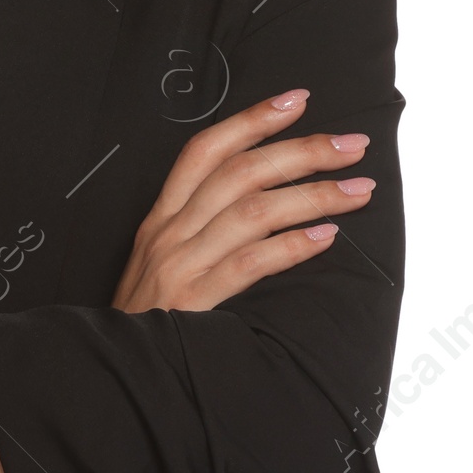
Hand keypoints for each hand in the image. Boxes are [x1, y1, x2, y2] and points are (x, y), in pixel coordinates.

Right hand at [111, 88, 373, 313]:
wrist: (115, 373)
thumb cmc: (147, 321)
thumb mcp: (160, 264)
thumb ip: (199, 233)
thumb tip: (266, 203)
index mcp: (161, 217)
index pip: (205, 150)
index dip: (251, 120)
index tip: (296, 100)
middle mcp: (168, 231)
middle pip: (240, 171)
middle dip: (301, 151)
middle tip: (352, 145)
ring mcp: (178, 264)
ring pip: (252, 210)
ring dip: (312, 195)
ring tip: (358, 191)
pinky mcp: (192, 301)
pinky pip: (249, 262)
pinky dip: (292, 246)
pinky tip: (326, 236)